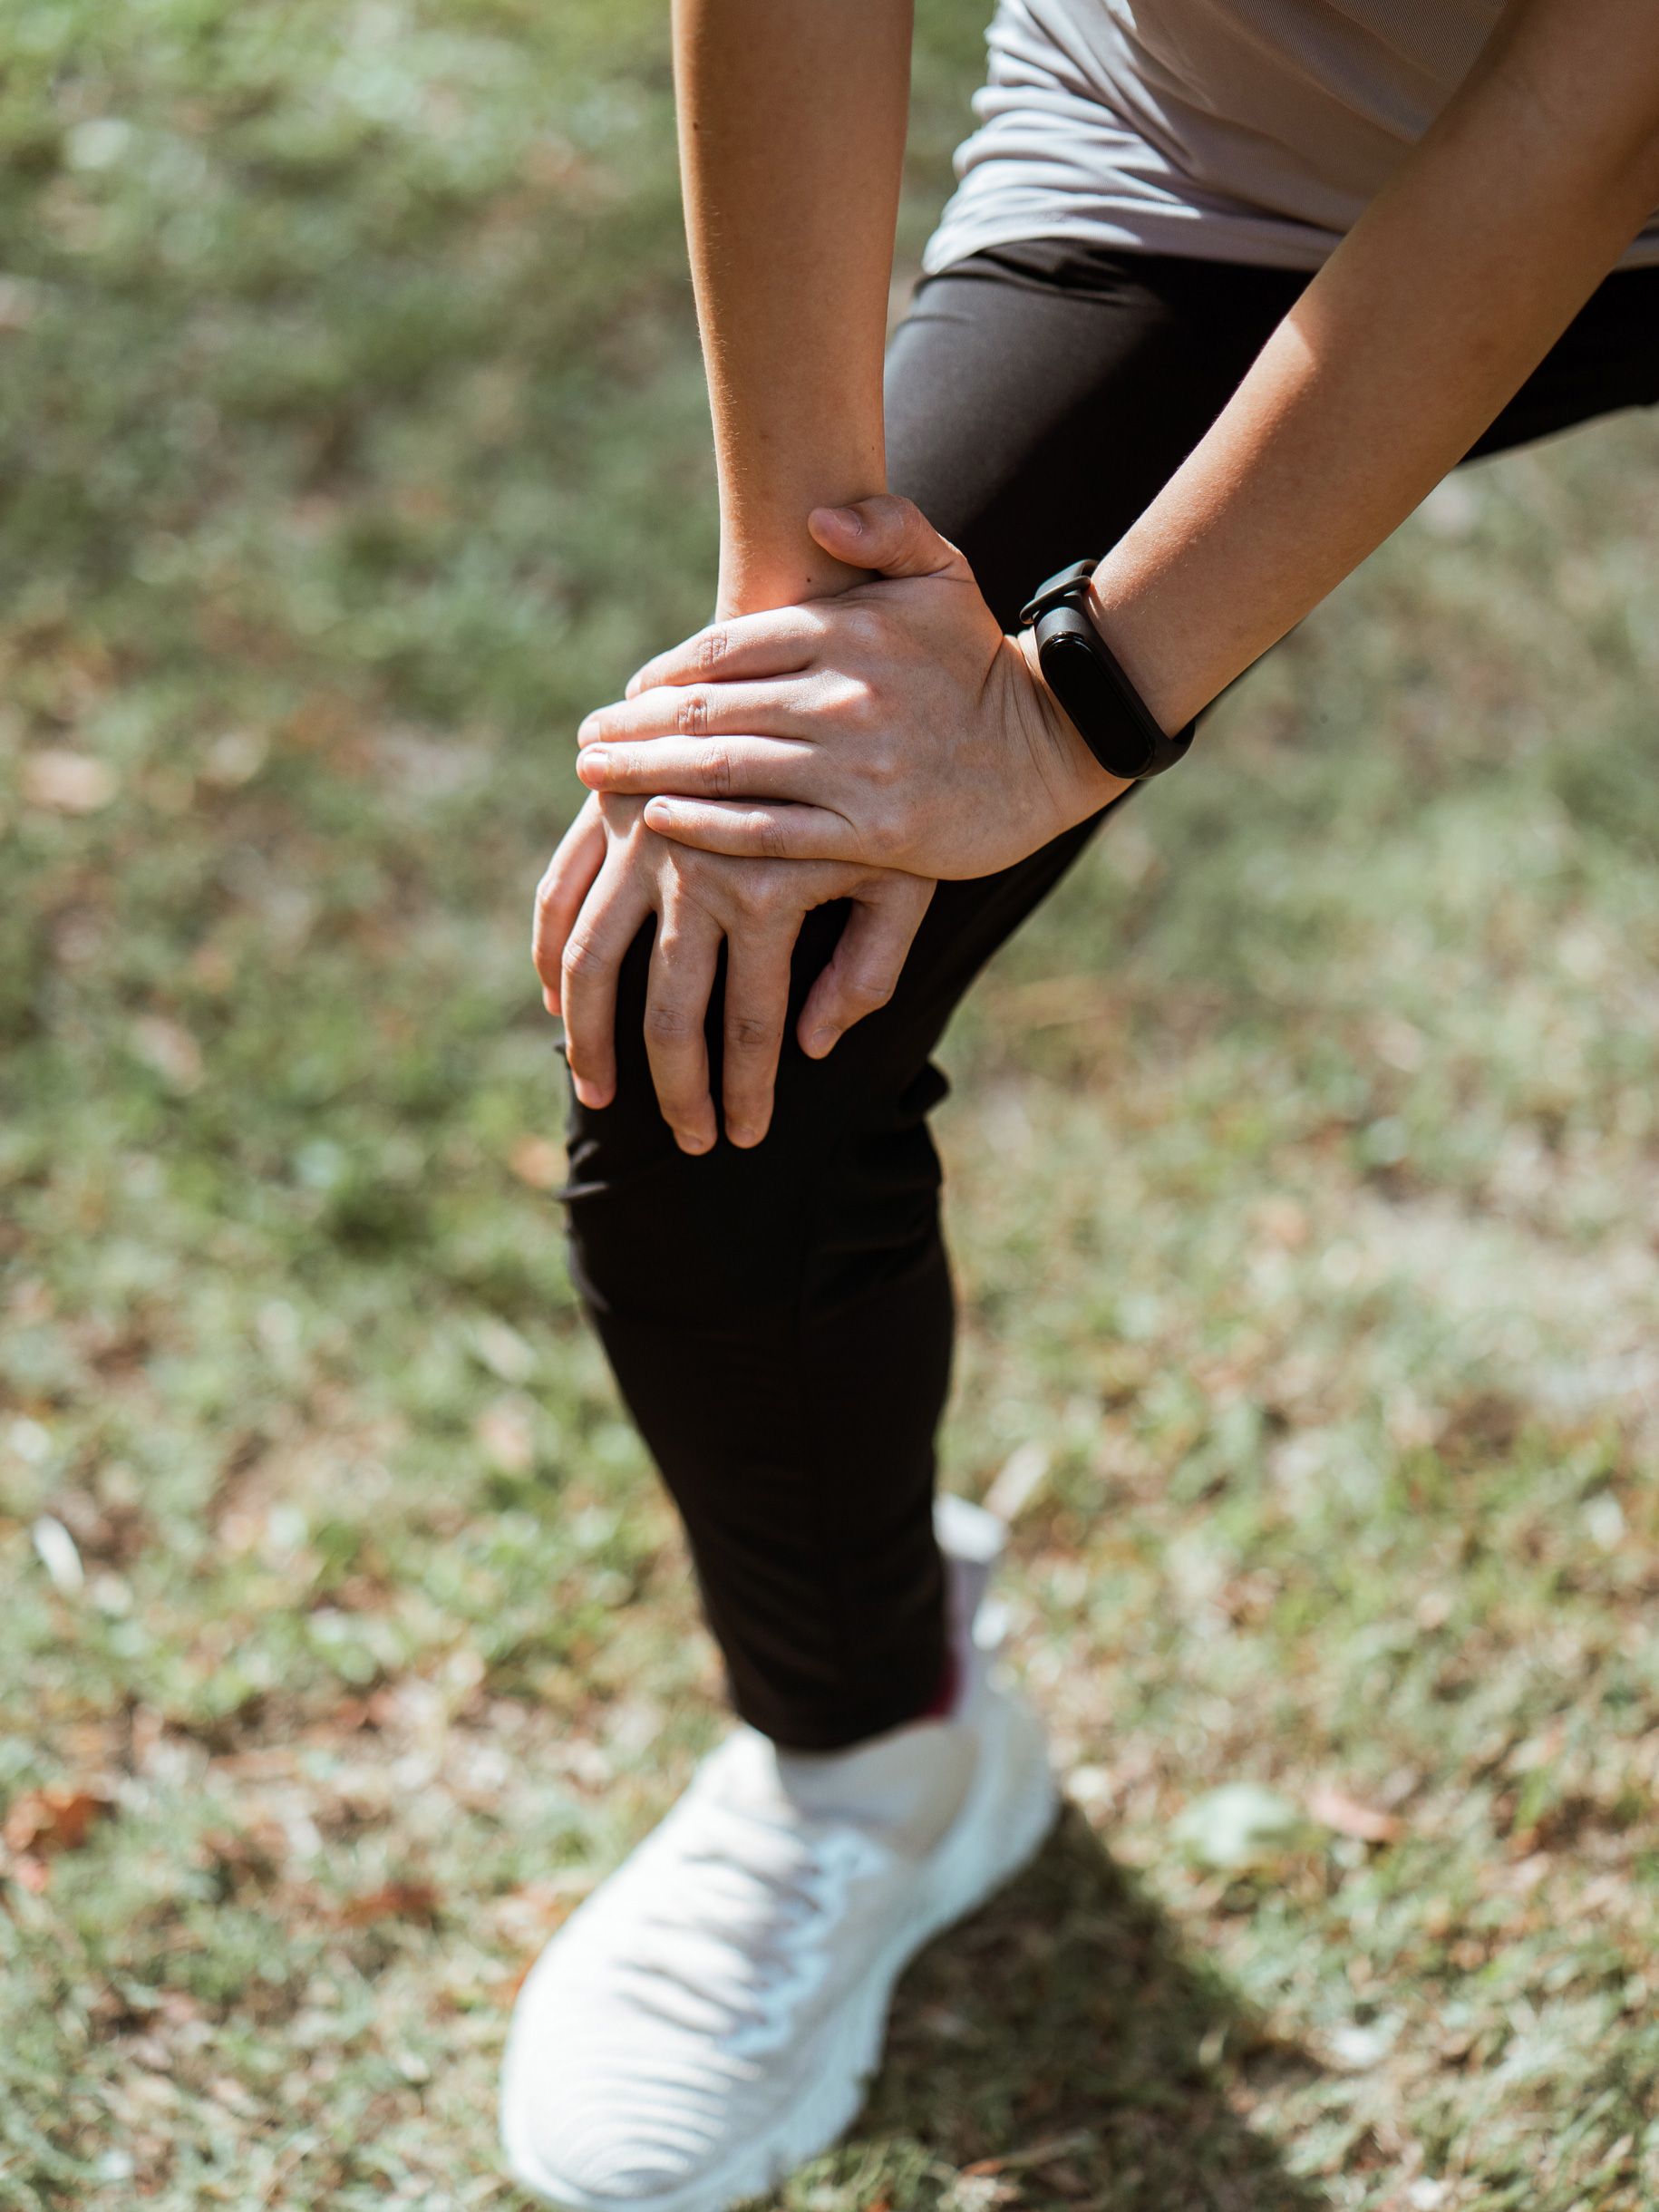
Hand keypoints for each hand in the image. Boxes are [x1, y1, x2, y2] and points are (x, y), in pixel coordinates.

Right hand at [531, 792, 934, 1151]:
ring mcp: (640, 837)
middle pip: (668, 1011)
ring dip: (592, 1038)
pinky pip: (560, 892)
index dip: (744, 1092)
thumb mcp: (903, 871)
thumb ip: (867, 964)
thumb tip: (812, 1045)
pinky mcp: (608, 807)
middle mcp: (693, 870)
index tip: (743, 1139)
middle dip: (677, 1089)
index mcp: (767, 891)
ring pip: (594, 962)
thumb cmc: (882, 776)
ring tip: (598, 1095)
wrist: (822, 655)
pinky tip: (557, 1004)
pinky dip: (550, 952)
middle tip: (688, 1143)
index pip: (748, 1025)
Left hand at [572, 496, 1128, 879]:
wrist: (1054, 746)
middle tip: (582, 745)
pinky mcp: (871, 834)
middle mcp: (843, 697)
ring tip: (594, 781)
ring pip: (726, 768)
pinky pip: (769, 831)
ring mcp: (854, 769)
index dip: (666, 674)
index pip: (729, 648)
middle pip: (710, 710)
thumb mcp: (945, 571)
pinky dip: (706, 827)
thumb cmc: (982, 659)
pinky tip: (656, 822)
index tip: (628, 695)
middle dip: (634, 729)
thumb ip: (886, 525)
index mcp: (849, 631)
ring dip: (647, 774)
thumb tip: (817, 512)